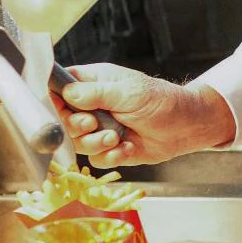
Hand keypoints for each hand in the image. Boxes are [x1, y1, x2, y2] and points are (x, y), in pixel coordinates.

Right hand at [52, 63, 235, 167]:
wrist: (186, 127)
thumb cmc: (162, 100)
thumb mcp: (128, 92)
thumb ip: (96, 93)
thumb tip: (68, 93)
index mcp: (93, 83)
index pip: (60, 88)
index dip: (55, 101)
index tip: (62, 110)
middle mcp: (92, 106)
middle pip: (63, 120)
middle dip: (76, 127)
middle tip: (93, 124)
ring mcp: (100, 128)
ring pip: (78, 142)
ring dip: (95, 143)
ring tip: (116, 137)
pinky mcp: (110, 149)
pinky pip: (96, 159)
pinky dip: (111, 156)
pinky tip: (128, 148)